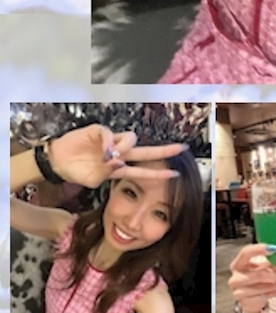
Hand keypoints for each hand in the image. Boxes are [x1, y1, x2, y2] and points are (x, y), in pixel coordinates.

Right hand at [48, 126, 184, 187]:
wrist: (59, 161)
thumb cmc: (78, 171)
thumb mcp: (94, 181)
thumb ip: (108, 174)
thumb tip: (119, 163)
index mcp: (119, 167)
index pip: (142, 170)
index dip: (158, 172)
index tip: (176, 174)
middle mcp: (119, 152)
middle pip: (145, 151)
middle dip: (163, 151)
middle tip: (181, 148)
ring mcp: (110, 141)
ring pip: (130, 139)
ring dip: (125, 148)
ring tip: (111, 157)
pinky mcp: (99, 131)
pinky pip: (109, 134)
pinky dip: (109, 142)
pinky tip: (104, 150)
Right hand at [229, 245, 275, 312]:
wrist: (250, 298)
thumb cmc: (256, 277)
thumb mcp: (260, 266)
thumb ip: (268, 261)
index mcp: (238, 264)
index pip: (245, 252)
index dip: (259, 249)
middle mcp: (235, 278)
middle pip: (258, 275)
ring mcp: (239, 292)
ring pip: (263, 288)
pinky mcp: (245, 303)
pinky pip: (264, 297)